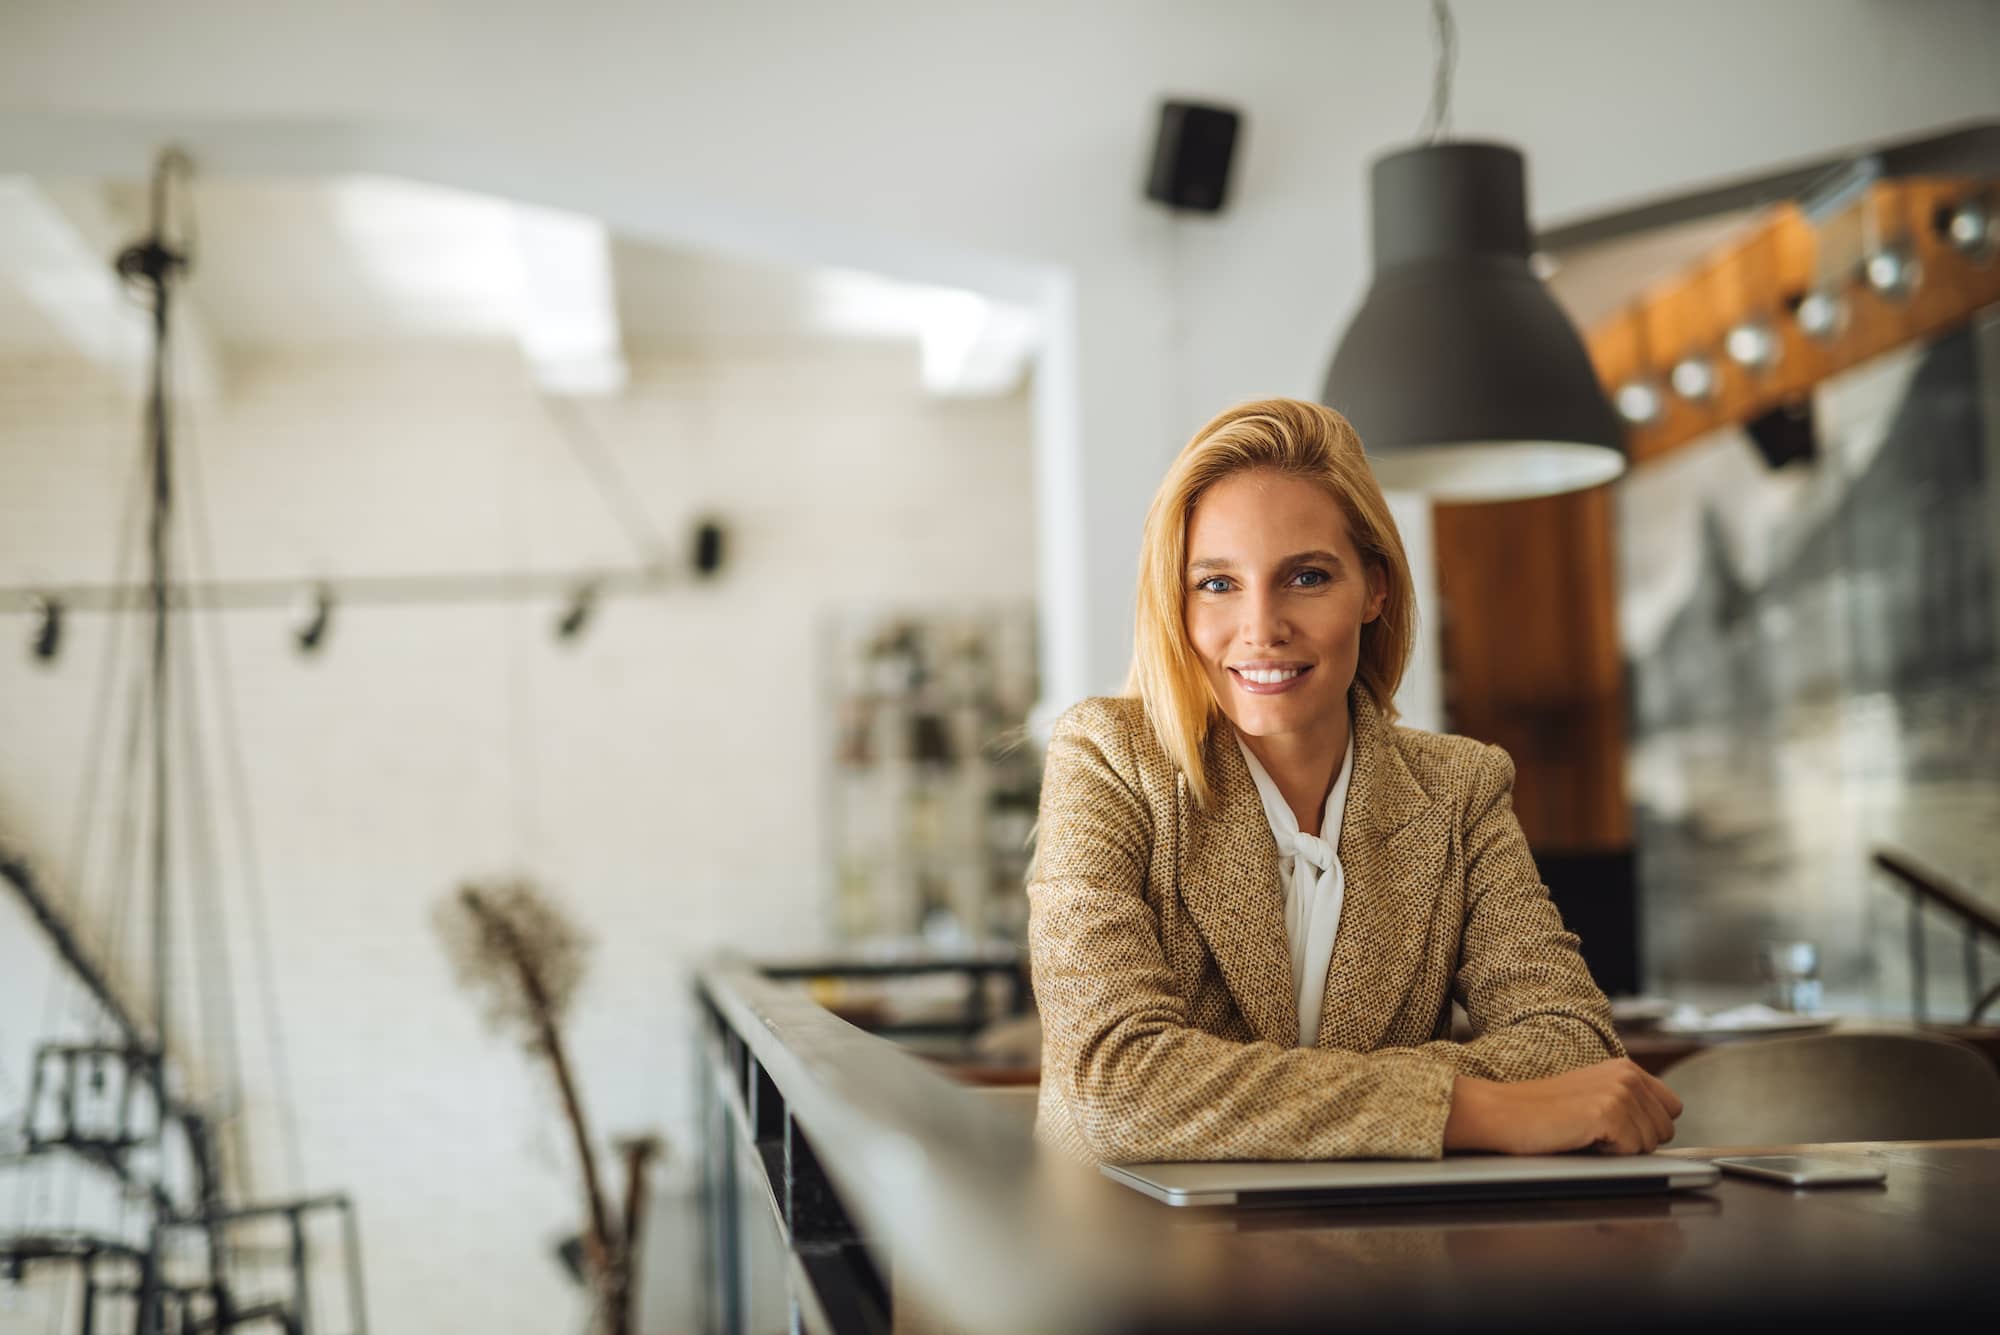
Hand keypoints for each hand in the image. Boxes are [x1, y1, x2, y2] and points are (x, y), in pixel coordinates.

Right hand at [1443, 1059, 1683, 1154]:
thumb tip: (1662, 1131)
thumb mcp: (1594, 1097)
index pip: (1672, 1108)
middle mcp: (1627, 1075)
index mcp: (1625, 1068)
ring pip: (1651, 1144)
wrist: (1502, 1113)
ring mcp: (1619, 1092)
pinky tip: (1581, 1139)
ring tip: (1585, 1134)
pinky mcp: (1609, 1113)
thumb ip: (1629, 1104)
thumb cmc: (1542, 1113)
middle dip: (1637, 1141)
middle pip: (1666, 1130)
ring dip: (1620, 1149)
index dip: (1647, 1126)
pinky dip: (1608, 1155)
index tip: (1617, 1129)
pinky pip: (1632, 1152)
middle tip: (1594, 1132)